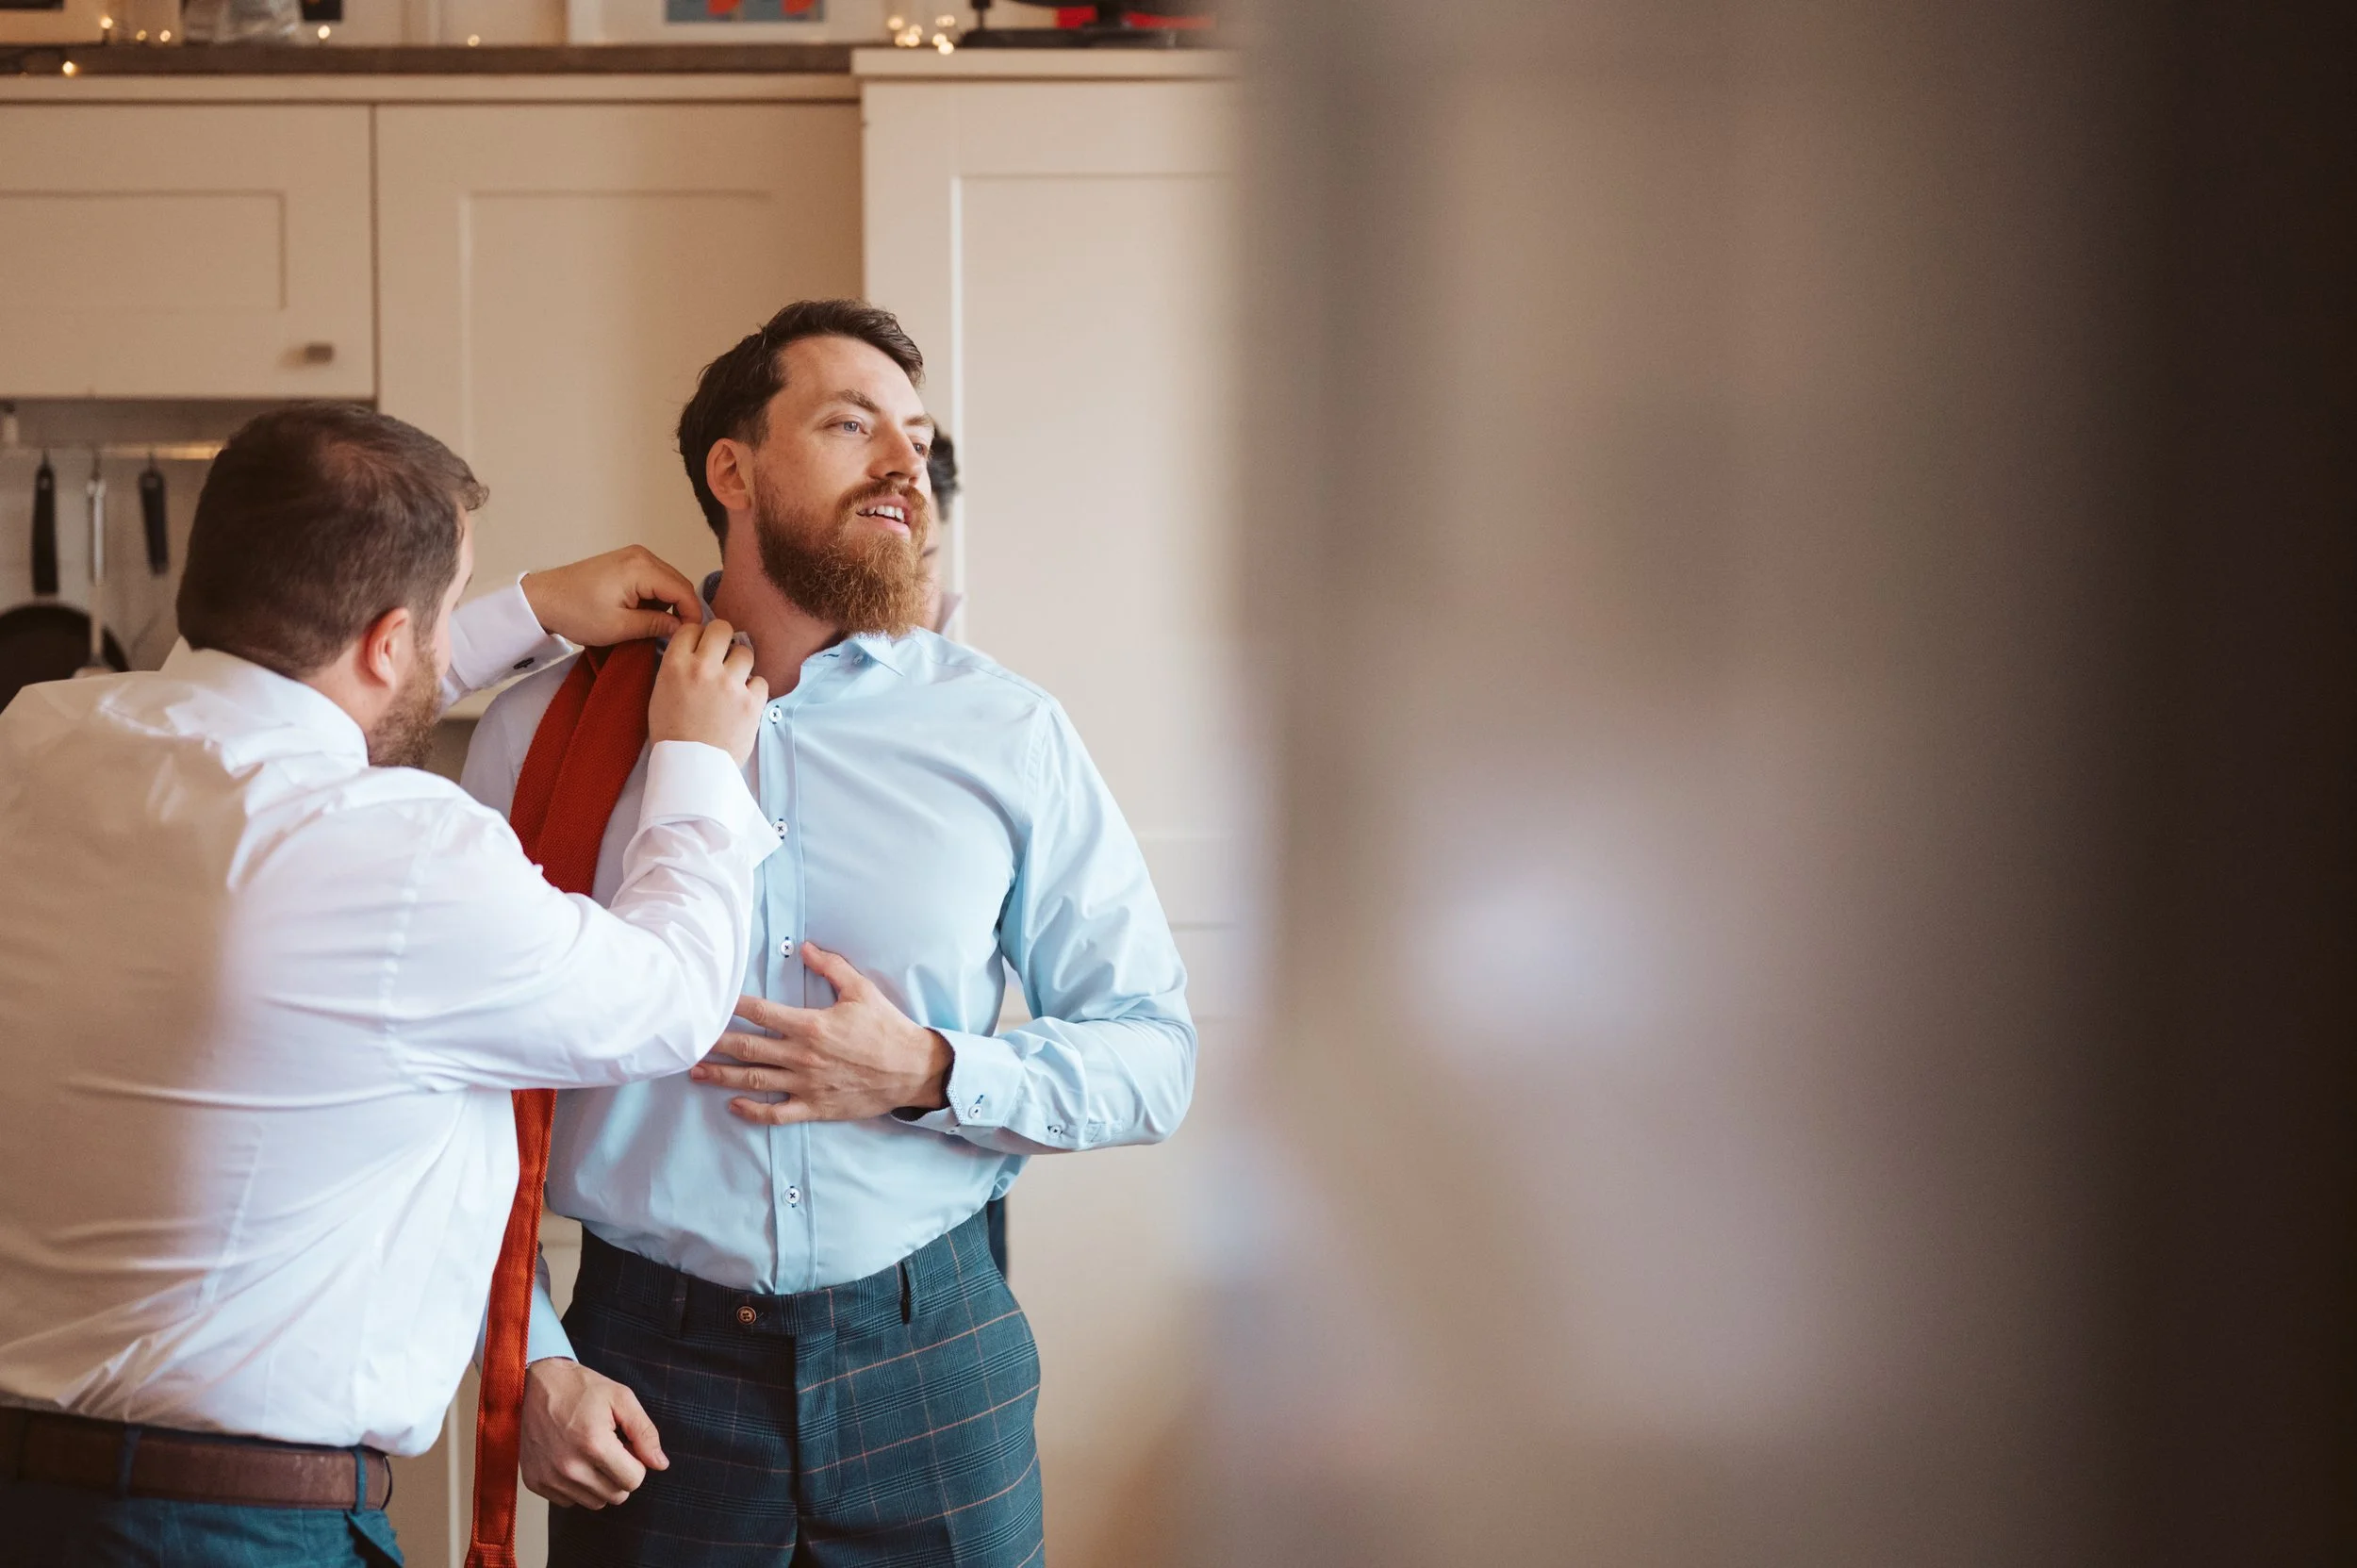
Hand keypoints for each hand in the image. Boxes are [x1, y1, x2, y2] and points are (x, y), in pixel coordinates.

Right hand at [519, 1357, 666, 1509]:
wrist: (533, 1384)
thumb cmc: (579, 1388)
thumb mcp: (621, 1398)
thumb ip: (644, 1432)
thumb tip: (660, 1464)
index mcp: (594, 1445)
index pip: (633, 1481)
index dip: (637, 1463)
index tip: (625, 1445)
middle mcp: (569, 1467)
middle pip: (616, 1496)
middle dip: (620, 1474)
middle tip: (609, 1448)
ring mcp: (549, 1478)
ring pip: (594, 1502)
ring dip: (599, 1482)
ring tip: (590, 1452)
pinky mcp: (535, 1483)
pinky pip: (569, 1501)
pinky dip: (576, 1486)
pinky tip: (571, 1459)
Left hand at [521, 546, 705, 646]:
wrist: (544, 599)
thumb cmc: (575, 612)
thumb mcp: (619, 627)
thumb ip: (656, 625)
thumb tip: (682, 628)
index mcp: (641, 568)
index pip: (683, 591)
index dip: (693, 615)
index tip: (691, 637)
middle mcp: (641, 556)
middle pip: (679, 583)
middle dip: (683, 609)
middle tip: (679, 636)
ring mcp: (634, 556)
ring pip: (668, 581)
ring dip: (669, 604)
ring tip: (660, 628)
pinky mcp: (626, 561)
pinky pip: (654, 578)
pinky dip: (657, 597)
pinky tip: (646, 614)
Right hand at [648, 618, 765, 766]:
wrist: (691, 767)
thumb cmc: (671, 733)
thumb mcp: (660, 693)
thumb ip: (677, 667)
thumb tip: (695, 649)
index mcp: (676, 665)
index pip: (691, 628)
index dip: (698, 636)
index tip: (701, 647)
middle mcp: (704, 669)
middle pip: (722, 629)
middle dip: (722, 639)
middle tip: (722, 655)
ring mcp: (730, 685)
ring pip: (745, 652)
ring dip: (740, 664)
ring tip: (734, 681)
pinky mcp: (752, 702)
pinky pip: (761, 681)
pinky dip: (754, 689)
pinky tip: (743, 700)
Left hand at [691, 944, 953, 1124]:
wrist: (912, 1070)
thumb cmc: (886, 1028)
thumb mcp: (862, 990)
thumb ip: (832, 967)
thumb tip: (806, 948)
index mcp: (810, 1025)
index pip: (760, 1012)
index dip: (731, 1006)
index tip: (709, 1002)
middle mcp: (801, 1056)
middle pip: (746, 1048)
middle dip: (714, 1044)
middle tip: (688, 1041)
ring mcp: (805, 1085)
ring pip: (753, 1081)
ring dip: (721, 1076)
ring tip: (695, 1072)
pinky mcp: (815, 1107)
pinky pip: (776, 1113)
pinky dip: (752, 1111)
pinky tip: (733, 1105)